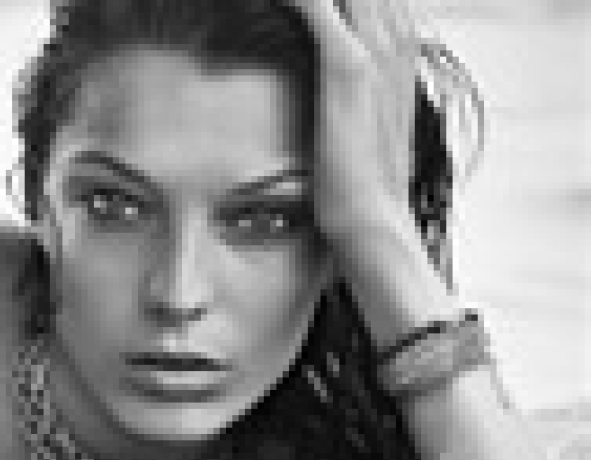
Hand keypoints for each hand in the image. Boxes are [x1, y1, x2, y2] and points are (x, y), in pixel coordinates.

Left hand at [294, 0, 461, 348]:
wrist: (372, 221)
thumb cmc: (362, 180)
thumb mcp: (365, 124)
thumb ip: (355, 92)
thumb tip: (330, 87)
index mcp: (399, 52)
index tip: (298, 4)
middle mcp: (393, 42)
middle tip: (277, 0)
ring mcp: (374, 51)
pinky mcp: (346, 67)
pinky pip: (314, 6)